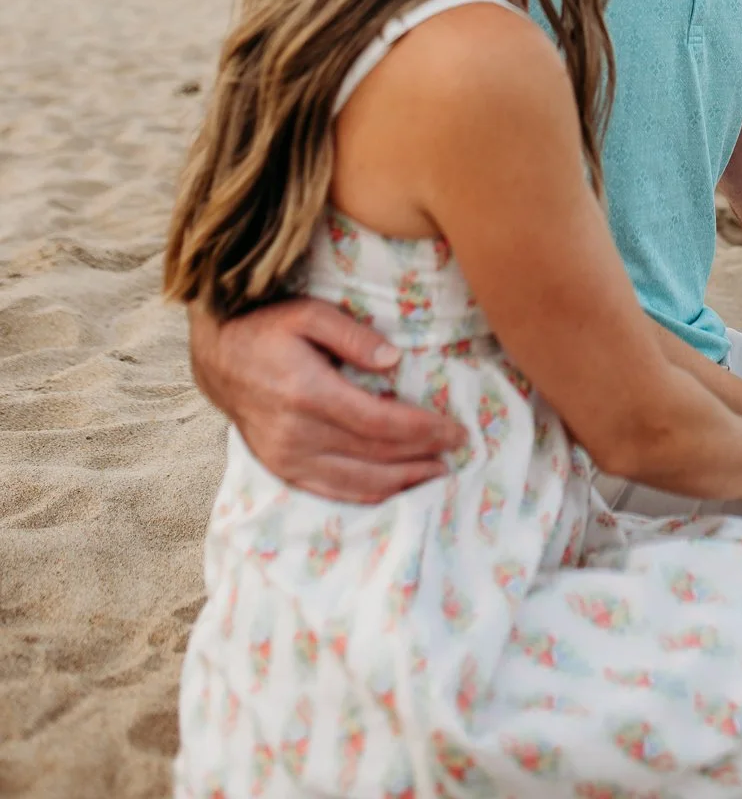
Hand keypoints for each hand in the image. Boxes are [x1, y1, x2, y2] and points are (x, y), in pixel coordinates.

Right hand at [188, 298, 465, 501]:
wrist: (217, 358)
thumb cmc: (266, 328)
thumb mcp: (308, 313)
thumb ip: (352, 335)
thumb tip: (394, 360)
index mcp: (308, 393)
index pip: (380, 422)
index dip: (422, 430)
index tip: (455, 429)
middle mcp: (297, 433)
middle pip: (375, 454)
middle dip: (422, 454)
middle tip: (458, 449)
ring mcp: (287, 458)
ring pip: (357, 481)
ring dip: (402, 481)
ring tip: (438, 474)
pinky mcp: (281, 470)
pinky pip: (332, 492)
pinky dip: (368, 495)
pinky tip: (395, 488)